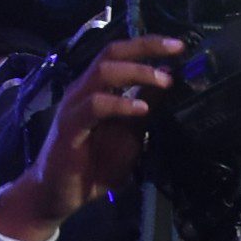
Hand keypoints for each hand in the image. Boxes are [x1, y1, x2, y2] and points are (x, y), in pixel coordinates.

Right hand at [0, 36, 183, 240]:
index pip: (122, 55)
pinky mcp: (70, 127)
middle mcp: (84, 89)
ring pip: (103, 73)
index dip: (149, 46)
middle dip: (146, 47)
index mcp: (98, 88)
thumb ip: (145, 109)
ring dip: (137, 72)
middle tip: (175, 49)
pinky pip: (95, 106)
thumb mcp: (131, 135)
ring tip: (165, 81)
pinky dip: (120, 104)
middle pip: (112, 53)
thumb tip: (169, 83)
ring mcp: (75, 105)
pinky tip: (141, 110)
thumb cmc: (94, 166)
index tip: (179, 45)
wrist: (60, 196)